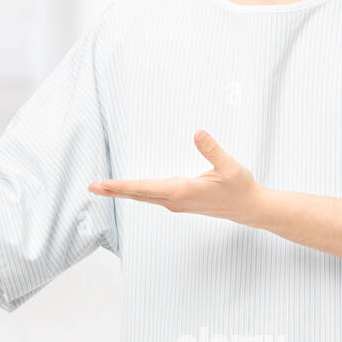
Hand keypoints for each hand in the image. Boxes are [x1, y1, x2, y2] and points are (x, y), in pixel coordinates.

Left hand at [88, 129, 264, 225]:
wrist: (249, 208)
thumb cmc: (241, 187)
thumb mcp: (230, 167)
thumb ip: (213, 150)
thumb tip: (198, 133)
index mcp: (182, 191)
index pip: (145, 188)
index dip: (123, 186)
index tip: (105, 184)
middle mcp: (175, 200)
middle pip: (138, 194)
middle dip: (114, 190)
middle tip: (91, 187)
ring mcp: (176, 203)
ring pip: (143, 197)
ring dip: (122, 191)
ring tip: (102, 187)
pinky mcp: (179, 201)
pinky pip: (151, 197)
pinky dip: (136, 192)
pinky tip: (126, 190)